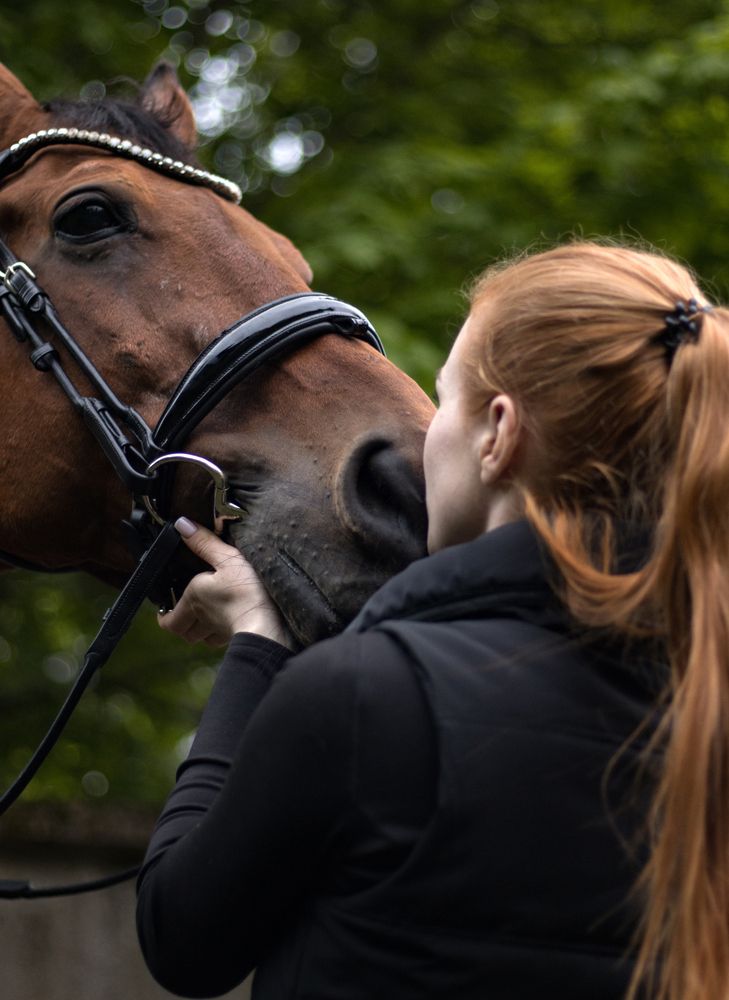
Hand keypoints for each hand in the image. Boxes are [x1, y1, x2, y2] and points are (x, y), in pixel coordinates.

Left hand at [157, 518, 293, 648]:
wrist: (267, 624)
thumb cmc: (246, 592)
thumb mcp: (228, 559)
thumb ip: (205, 543)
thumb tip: (182, 524)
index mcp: (193, 598)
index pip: (168, 619)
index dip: (164, 615)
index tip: (165, 608)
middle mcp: (201, 618)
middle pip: (182, 631)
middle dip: (179, 624)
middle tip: (182, 612)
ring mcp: (217, 632)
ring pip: (199, 638)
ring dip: (198, 630)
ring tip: (203, 618)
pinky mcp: (233, 639)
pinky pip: (218, 641)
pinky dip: (217, 635)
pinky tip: (226, 623)